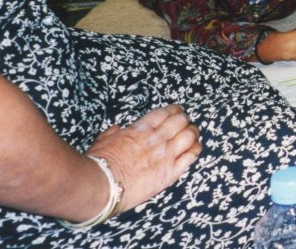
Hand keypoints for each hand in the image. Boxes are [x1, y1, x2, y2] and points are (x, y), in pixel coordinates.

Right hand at [85, 104, 200, 214]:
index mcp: (140, 129)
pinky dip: (196, 150)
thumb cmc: (99, 163)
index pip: (164, 113)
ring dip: (193, 132)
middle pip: (180, 121)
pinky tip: (196, 148)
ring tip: (194, 133)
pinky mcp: (170, 173)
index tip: (177, 111)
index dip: (174, 110)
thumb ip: (112, 133)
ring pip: (189, 136)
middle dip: (185, 119)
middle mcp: (156, 139)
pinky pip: (190, 157)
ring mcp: (165, 155)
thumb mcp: (103, 141)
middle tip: (187, 122)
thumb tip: (116, 128)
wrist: (101, 185)